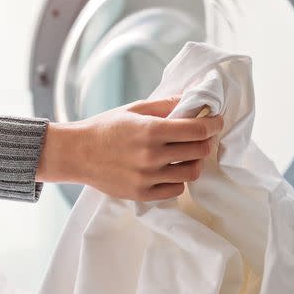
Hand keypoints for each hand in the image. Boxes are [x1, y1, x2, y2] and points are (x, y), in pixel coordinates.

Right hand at [35, 97, 222, 200]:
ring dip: (195, 162)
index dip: (213, 124)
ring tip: (189, 155)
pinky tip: (171, 170)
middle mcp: (152, 156)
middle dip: (206, 142)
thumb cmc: (106, 127)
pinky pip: (176, 190)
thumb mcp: (135, 109)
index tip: (217, 121)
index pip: (197, 130)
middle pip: (199, 151)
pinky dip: (179, 179)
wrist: (76, 153)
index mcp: (152, 131)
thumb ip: (166, 105)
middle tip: (204, 137)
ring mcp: (147, 177)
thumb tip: (191, 99)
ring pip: (191, 173)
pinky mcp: (142, 194)